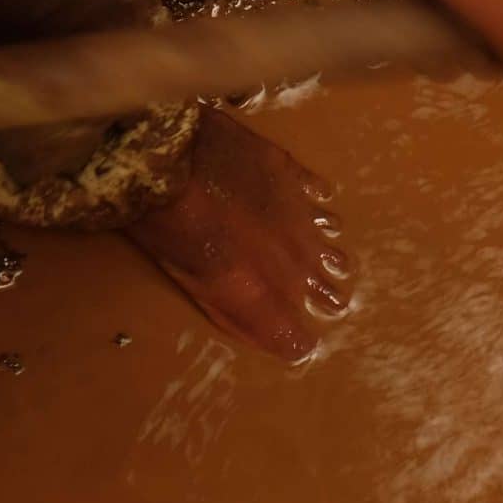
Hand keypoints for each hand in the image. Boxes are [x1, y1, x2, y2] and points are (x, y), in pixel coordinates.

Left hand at [123, 109, 348, 361]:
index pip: (295, 335)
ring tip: (336, 262)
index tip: (301, 344)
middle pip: (322, 287)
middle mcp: (291, 257)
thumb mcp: (191, 282)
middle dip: (327, 297)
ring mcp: (297, 213)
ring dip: (330, 255)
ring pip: (329, 242)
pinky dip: (319, 204)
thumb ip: (234, 311)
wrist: (169, 158)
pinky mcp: (291, 174)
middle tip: (334, 303)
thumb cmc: (166, 228)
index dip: (299, 342)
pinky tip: (321, 204)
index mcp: (263, 290)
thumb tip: (269, 337)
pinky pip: (317, 193)